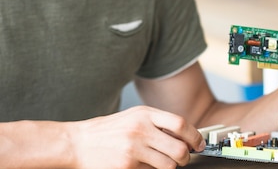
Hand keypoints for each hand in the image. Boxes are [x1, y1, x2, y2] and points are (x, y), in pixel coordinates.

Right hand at [68, 105, 204, 168]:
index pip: (180, 124)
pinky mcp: (127, 167)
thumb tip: (185, 135)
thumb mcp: (134, 117)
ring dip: (170, 167)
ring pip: (168, 166)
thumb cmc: (108, 130)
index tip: (199, 144)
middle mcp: (141, 130)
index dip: (195, 136)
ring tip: (162, 162)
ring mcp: (134, 149)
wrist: (78, 143)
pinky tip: (143, 165)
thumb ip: (158, 123)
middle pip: (179, 149)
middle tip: (183, 158)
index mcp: (145, 114)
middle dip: (185, 157)